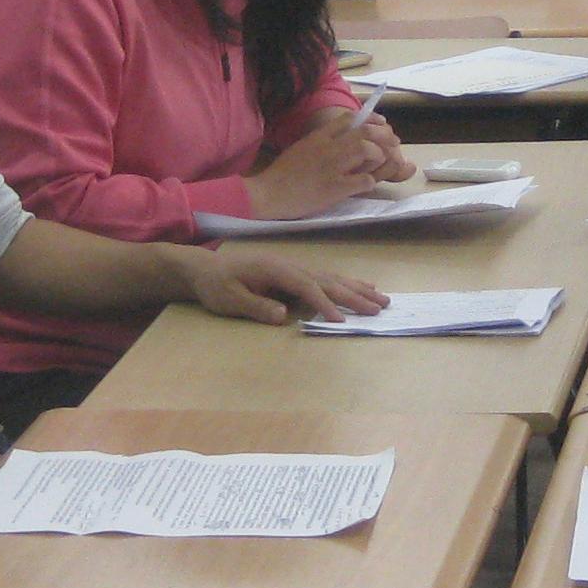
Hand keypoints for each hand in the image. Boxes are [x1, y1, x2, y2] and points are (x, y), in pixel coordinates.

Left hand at [192, 248, 387, 324]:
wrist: (206, 269)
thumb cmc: (216, 286)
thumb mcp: (229, 299)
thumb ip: (255, 306)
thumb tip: (283, 316)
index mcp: (275, 270)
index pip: (307, 288)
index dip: (325, 304)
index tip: (342, 321)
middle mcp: (290, 266)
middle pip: (327, 280)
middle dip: (354, 295)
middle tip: (380, 307)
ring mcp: (294, 267)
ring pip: (332, 277)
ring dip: (357, 288)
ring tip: (382, 297)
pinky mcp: (294, 273)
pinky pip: (326, 277)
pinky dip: (346, 282)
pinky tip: (360, 286)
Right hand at [249, 107, 393, 219]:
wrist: (268, 193)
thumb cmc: (282, 174)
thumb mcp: (302, 147)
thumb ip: (322, 140)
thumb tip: (343, 136)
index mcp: (319, 136)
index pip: (350, 118)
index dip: (371, 118)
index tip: (382, 122)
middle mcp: (328, 147)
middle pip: (365, 132)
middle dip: (383, 136)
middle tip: (393, 143)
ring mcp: (332, 167)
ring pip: (367, 151)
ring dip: (378, 157)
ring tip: (378, 165)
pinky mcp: (335, 188)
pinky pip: (364, 180)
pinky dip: (370, 181)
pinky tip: (366, 184)